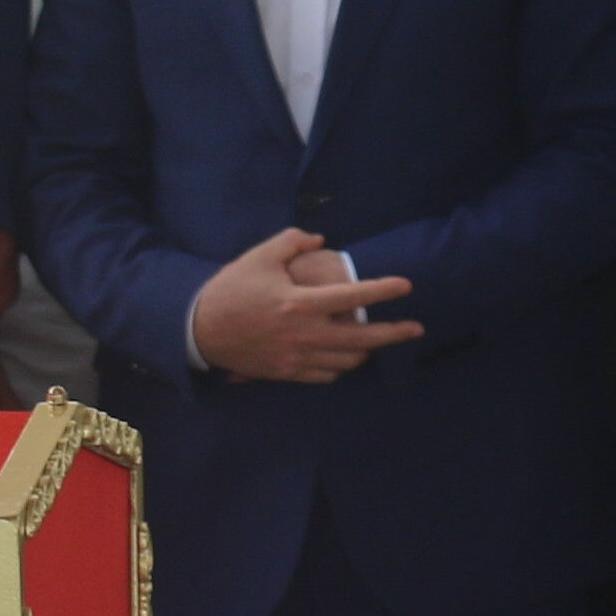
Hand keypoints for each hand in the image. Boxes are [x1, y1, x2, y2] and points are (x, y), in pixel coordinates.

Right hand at [189, 233, 418, 384]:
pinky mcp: (287, 372)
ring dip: (367, 350)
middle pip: (362, 339)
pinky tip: (344, 357)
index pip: (353, 296)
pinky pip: (326, 375)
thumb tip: (320, 240)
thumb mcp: (259, 256)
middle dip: (393, 333)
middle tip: (416, 328)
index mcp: (300, 303)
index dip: (384, 290)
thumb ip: (292, 242)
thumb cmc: (231, 289)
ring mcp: (297, 357)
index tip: (406, 285)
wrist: (199, 330)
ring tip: (377, 341)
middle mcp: (305, 334)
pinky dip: (341, 366)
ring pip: (347, 361)